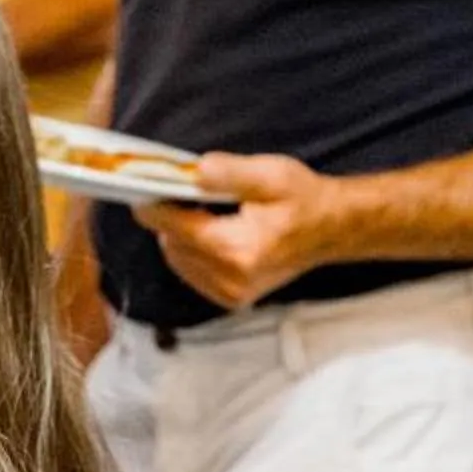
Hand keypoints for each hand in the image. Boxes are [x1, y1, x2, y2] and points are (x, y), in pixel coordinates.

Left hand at [131, 153, 346, 310]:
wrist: (330, 229)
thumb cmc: (303, 199)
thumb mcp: (270, 175)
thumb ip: (229, 173)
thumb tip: (193, 172)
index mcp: (238, 250)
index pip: (176, 228)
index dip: (155, 207)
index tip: (142, 189)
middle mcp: (231, 279)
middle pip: (172, 244)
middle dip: (170, 218)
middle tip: (180, 193)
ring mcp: (230, 294)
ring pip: (177, 260)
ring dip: (179, 235)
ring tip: (200, 212)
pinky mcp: (230, 299)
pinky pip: (191, 273)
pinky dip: (191, 251)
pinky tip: (210, 233)